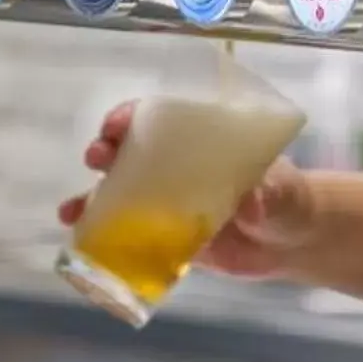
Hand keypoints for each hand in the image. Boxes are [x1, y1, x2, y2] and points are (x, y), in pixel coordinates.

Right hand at [56, 102, 318, 281]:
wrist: (292, 243)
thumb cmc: (288, 201)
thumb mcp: (282, 193)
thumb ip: (267, 195)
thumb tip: (250, 199)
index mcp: (199, 143)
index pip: (158, 120)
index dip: (132, 118)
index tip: (116, 125)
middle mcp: (176, 168)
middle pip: (129, 152)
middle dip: (105, 151)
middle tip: (96, 157)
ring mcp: (169, 202)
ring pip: (120, 194)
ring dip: (90, 198)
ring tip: (69, 211)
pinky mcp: (168, 237)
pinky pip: (130, 234)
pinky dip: (104, 237)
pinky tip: (83, 243)